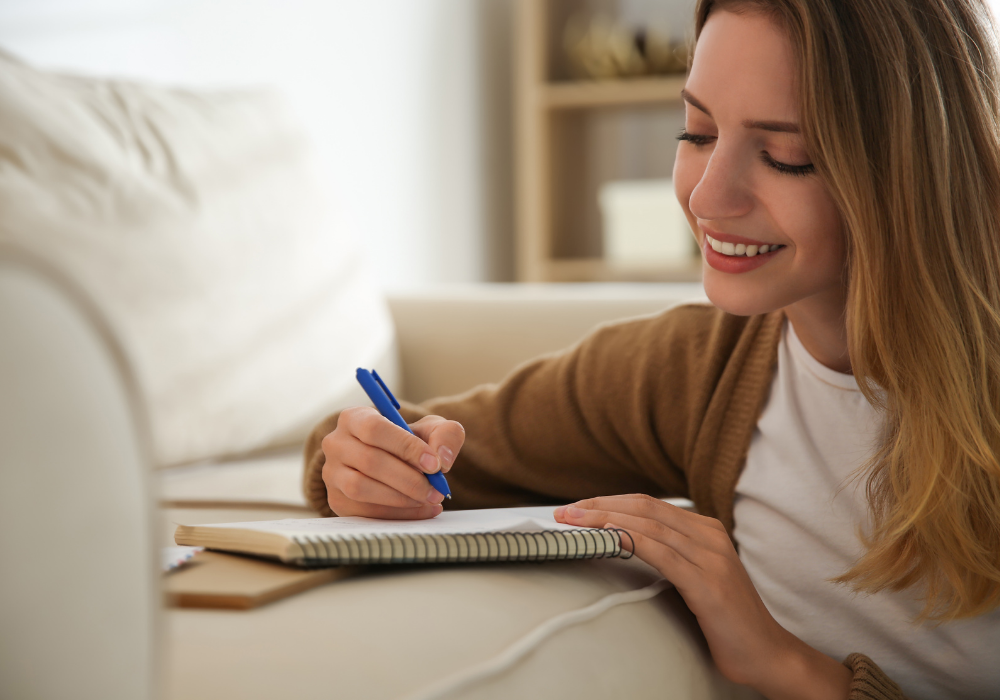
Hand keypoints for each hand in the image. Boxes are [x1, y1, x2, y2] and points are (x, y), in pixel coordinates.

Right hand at [321, 407, 464, 518]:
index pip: (375, 429)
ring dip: (400, 499)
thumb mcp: (431, 429)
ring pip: (361, 488)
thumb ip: (444, 434)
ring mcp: (332, 474)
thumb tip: (442, 458)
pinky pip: (364, 511)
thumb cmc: (410, 442)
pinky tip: (421, 510)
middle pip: (369, 461)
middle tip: (436, 490)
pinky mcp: (337, 500)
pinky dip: (396, 514)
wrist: (394, 462)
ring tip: (429, 499)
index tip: (434, 464)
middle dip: (408, 479)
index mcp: (354, 418)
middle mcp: (336, 443)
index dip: (406, 447)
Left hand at [554, 494, 851, 699]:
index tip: (578, 508)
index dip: (609, 502)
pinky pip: (662, 554)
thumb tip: (622, 545)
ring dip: (606, 521)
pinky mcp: (709, 584)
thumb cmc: (726, 620)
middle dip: (600, 506)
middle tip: (565, 511)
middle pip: (644, 508)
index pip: (648, 505)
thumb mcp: (695, 577)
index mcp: (706, 529)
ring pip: (649, 526)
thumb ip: (669, 556)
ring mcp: (712, 558)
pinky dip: (631, 542)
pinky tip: (607, 539)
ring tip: (575, 523)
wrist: (767, 653)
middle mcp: (710, 536)